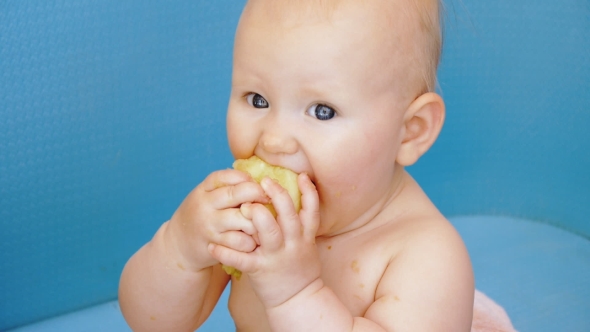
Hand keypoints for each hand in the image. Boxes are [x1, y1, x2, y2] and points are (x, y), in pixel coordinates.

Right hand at [165, 169, 269, 271]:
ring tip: (262, 223)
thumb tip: (257, 179)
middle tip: (266, 201)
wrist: (178, 246)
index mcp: (203, 190)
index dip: (246, 178)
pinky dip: (251, 241)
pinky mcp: (215, 245)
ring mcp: (209, 225)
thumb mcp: (206, 197)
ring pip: (242, 219)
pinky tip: (253, 240)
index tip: (257, 184)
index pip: (226, 176)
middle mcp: (204, 205)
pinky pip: (240, 241)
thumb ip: (226, 188)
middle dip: (257, 194)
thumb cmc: (202, 217)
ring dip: (257, 221)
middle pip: (236, 194)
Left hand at [209, 173, 320, 307]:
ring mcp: (276, 257)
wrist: (298, 299)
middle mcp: (292, 243)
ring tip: (243, 205)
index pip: (310, 210)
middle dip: (278, 196)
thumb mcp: (307, 244)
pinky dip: (226, 253)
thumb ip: (301, 223)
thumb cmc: (299, 267)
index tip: (300, 175)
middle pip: (289, 215)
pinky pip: (242, 260)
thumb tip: (293, 196)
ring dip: (257, 216)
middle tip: (265, 181)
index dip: (307, 192)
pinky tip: (213, 246)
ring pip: (269, 232)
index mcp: (304, 236)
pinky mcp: (260, 270)